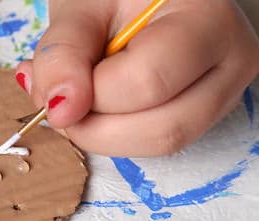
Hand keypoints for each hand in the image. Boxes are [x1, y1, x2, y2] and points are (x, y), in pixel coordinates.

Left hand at [15, 0, 258, 155]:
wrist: (140, 2)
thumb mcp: (80, 10)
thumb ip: (64, 54)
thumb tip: (62, 110)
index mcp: (207, 22)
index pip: (147, 83)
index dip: (91, 96)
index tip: (54, 89)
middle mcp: (228, 64)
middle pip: (162, 128)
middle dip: (96, 128)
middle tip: (61, 104)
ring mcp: (221, 96)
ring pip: (160, 145)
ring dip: (102, 134)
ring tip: (76, 101)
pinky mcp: (200, 117)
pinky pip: (152, 144)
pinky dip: (111, 135)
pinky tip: (92, 107)